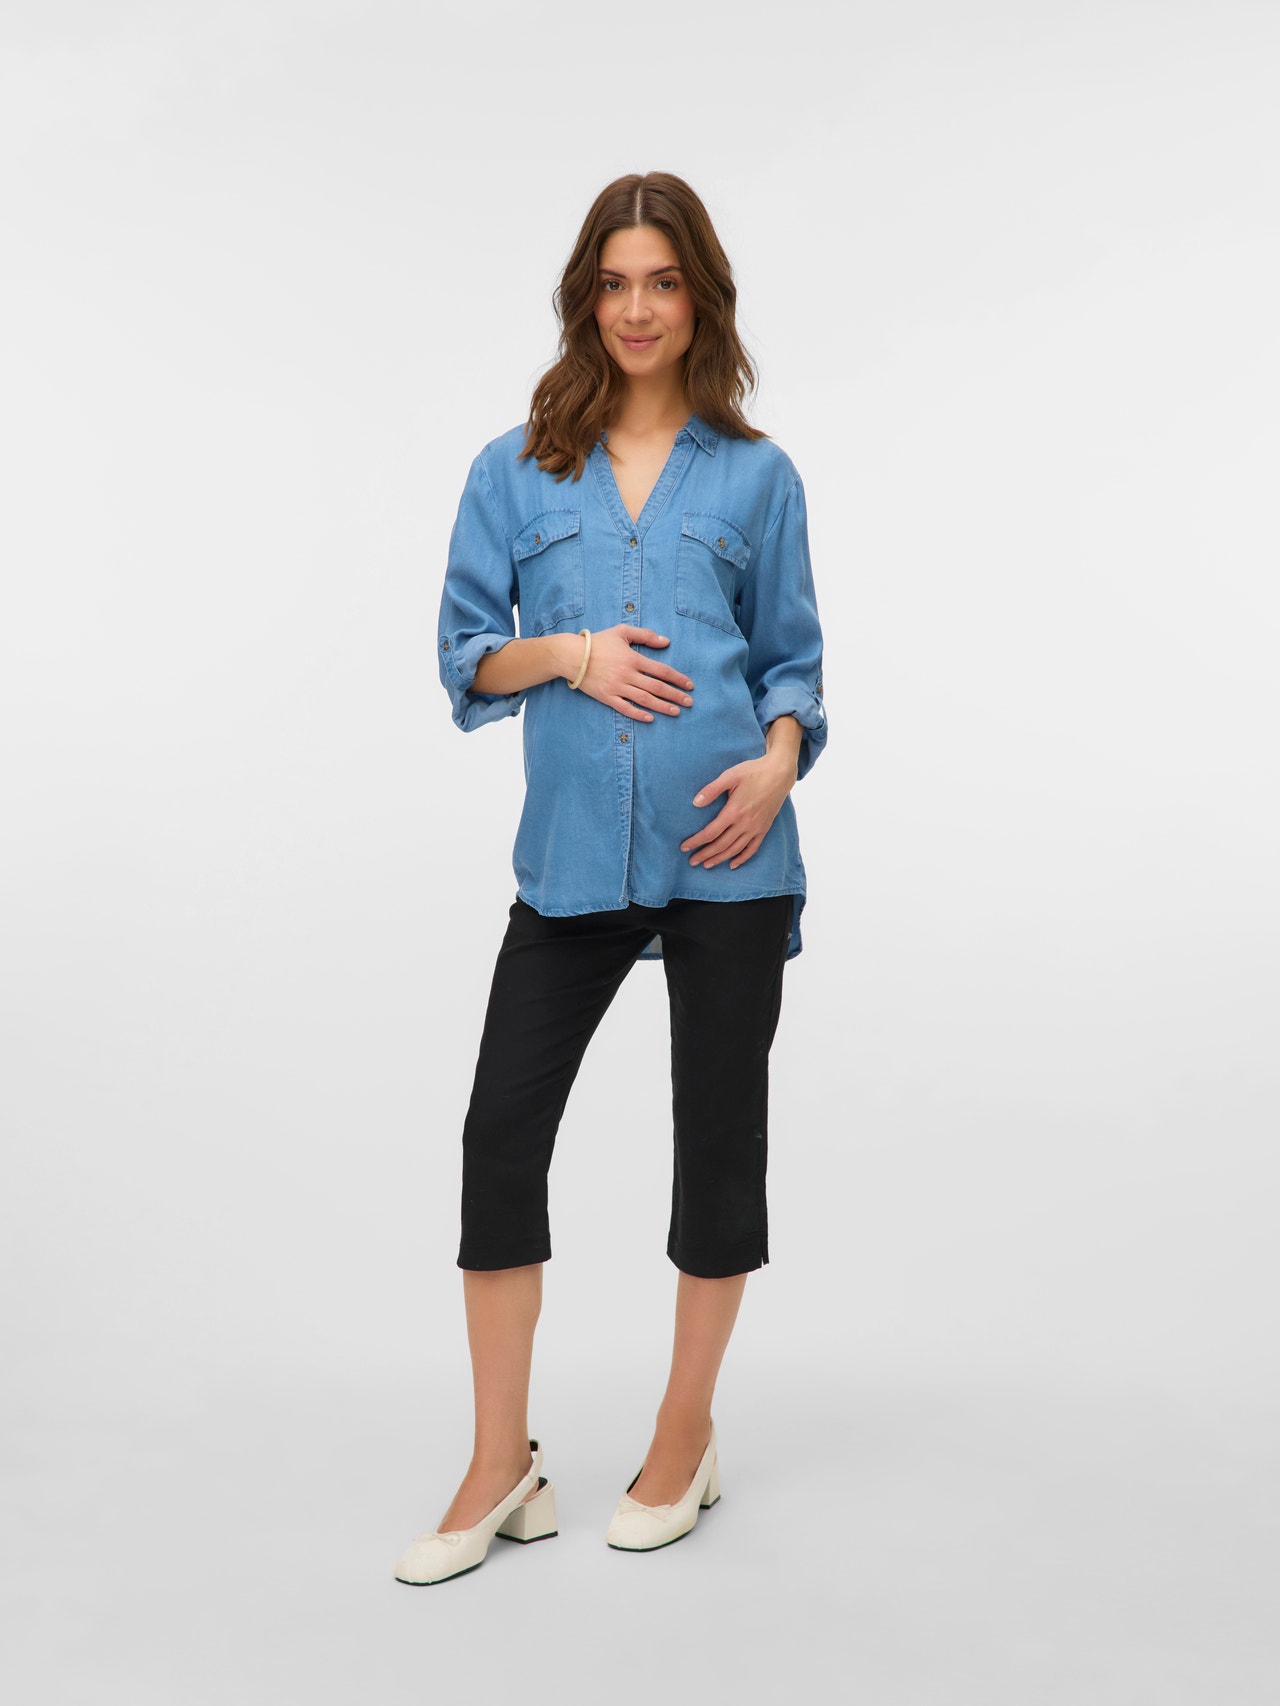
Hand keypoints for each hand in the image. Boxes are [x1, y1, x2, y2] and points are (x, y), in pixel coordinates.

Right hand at [576, 626, 694, 721]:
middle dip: (675, 696)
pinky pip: (625, 708)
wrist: (571, 656)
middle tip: (689, 703)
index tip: (689, 685)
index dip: (677, 678)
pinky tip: (650, 718)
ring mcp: (616, 687)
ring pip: (644, 699)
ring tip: (676, 712)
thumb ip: (645, 635)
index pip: (661, 670)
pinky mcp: (606, 697)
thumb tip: (666, 641)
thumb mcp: (621, 632)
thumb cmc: (597, 642)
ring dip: (662, 706)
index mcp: (632, 658)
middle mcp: (627, 674)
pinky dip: (638, 714)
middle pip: (656, 687)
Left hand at [681, 751, 797, 869]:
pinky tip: (732, 864)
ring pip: (735, 850)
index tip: (684, 847)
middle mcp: (745, 824)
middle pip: (721, 845)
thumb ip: (712, 790)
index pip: (710, 833)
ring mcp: (756, 828)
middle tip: (692, 861)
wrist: (780, 773)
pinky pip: (752, 848)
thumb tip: (695, 803)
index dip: (696, 842)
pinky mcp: (764, 828)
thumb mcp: (730, 776)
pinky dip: (742, 858)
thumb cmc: (753, 772)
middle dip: (705, 855)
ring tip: (707, 864)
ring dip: (720, 858)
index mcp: (734, 811)